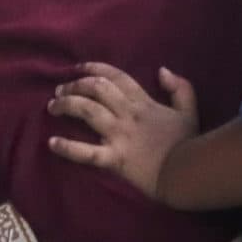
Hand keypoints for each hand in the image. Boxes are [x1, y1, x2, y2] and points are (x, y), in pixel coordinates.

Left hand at [47, 62, 198, 200]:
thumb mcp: (189, 111)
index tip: (78, 68)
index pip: (116, 77)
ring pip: (87, 111)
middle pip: (96, 89)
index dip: (94, 68)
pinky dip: (68, 147)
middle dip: (75, 85)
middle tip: (59, 90)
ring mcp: (119, 136)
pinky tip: (52, 142)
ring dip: (66, 105)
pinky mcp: (114, 158)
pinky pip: (87, 152)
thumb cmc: (188, 144)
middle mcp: (127, 115)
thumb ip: (180, 88)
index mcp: (143, 103)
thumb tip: (162, 70)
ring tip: (52, 107)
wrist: (187, 173)